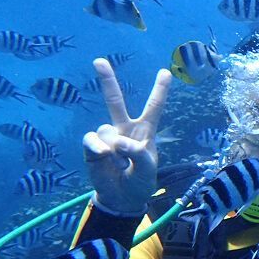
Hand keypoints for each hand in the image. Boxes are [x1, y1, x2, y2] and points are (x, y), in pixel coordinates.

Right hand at [82, 58, 171, 213]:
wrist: (121, 197)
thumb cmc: (140, 181)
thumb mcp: (148, 169)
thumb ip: (137, 153)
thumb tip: (118, 140)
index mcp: (145, 131)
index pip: (154, 107)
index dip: (160, 90)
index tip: (166, 72)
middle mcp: (125, 128)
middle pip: (115, 101)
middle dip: (106, 80)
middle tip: (98, 60)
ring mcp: (108, 136)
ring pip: (106, 130)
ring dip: (114, 149)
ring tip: (121, 164)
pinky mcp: (92, 146)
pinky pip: (92, 139)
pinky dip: (97, 147)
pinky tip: (103, 156)